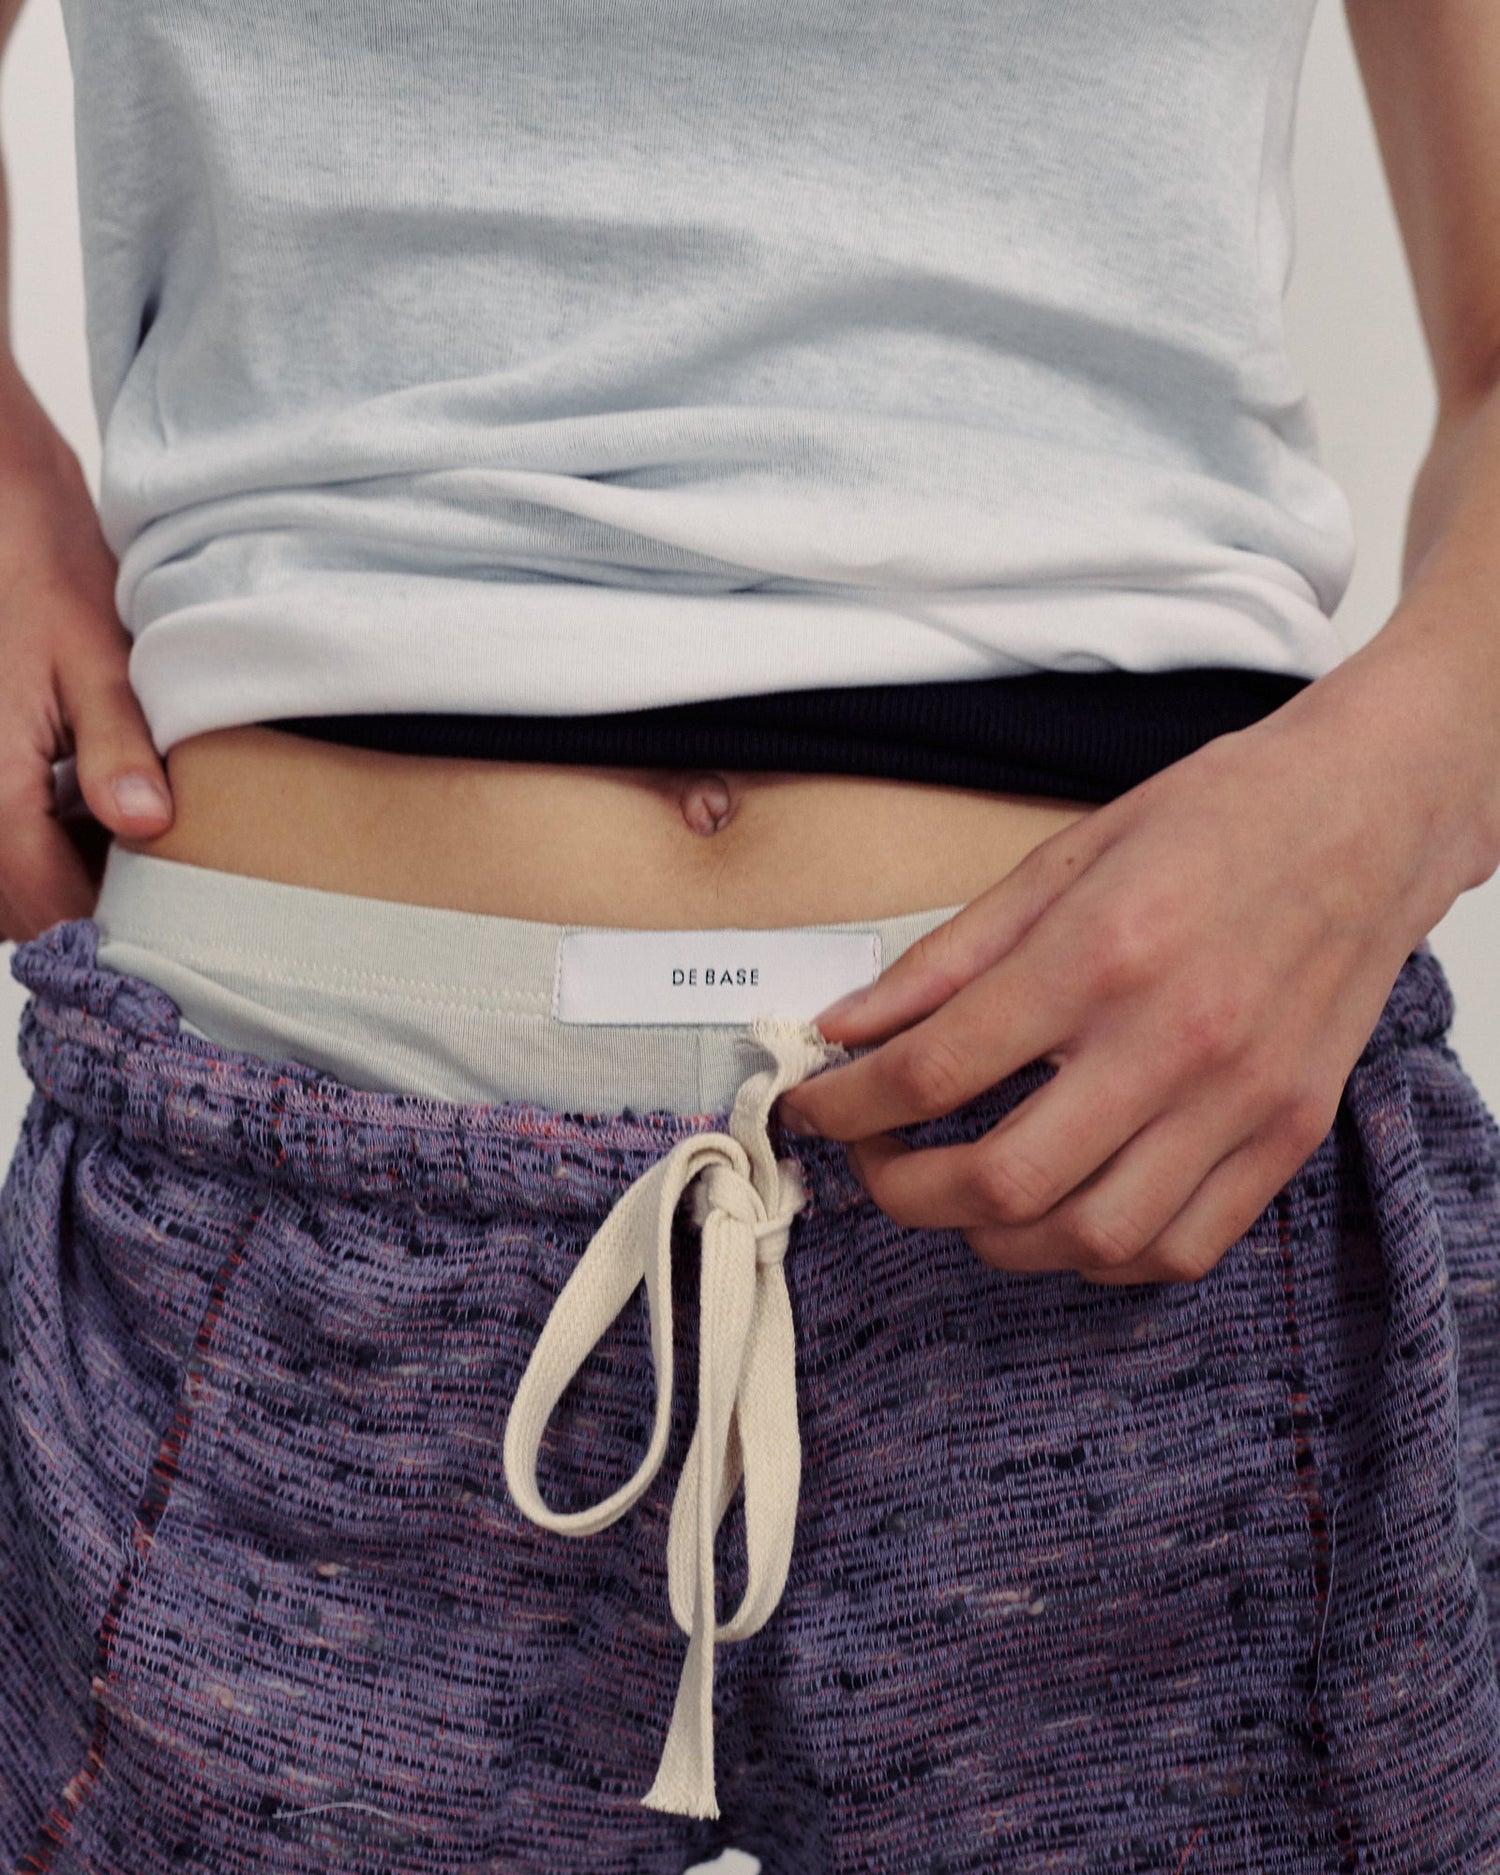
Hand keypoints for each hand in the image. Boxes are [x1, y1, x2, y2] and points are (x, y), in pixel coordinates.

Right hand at [0, 359, 172, 941]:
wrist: (2, 518)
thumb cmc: (41, 576)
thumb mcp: (94, 661)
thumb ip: (117, 749)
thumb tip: (146, 822)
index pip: (51, 909)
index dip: (117, 930)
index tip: (179, 926)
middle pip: (28, 910)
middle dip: (96, 907)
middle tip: (172, 880)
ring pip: (13, 885)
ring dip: (71, 878)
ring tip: (139, 837)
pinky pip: (8, 844)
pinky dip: (49, 844)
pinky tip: (101, 808)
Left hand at [776, 667, 1479, 1284]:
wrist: (1367, 818)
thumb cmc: (1217, 820)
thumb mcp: (1061, 857)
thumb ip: (948, 957)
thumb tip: (848, 1027)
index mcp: (1102, 953)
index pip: (934, 1067)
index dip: (846, 1105)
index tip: (811, 1108)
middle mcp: (1173, 1040)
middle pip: (1003, 1181)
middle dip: (903, 1191)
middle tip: (876, 1160)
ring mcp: (1240, 1101)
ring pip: (1088, 1237)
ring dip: (994, 1237)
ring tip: (962, 1192)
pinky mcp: (1286, 1138)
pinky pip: (1177, 1249)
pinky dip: (1097, 1252)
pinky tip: (1063, 1209)